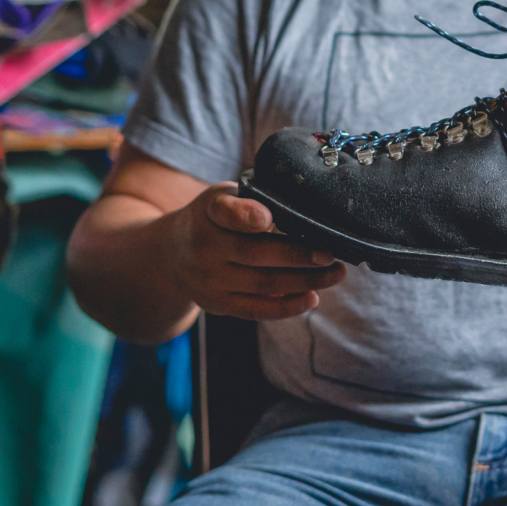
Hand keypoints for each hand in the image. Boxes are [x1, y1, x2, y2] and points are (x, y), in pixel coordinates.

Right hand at [168, 182, 345, 320]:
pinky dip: (287, 306)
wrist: (171, 253)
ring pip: (263, 284)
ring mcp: (210, 280)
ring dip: (305, 281)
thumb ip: (251, 199)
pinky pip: (256, 309)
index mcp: (209, 211)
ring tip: (335, 274)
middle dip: (300, 255)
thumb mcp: (222, 196)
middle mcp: (204, 247)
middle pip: (257, 254)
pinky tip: (313, 297)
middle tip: (332, 254)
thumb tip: (301, 207)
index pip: (226, 212)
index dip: (247, 215)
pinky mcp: (218, 304)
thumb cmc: (212, 218)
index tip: (269, 218)